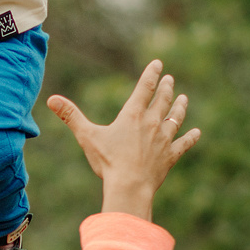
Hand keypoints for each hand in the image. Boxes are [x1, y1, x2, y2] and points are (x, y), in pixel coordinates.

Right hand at [48, 60, 199, 219]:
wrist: (130, 186)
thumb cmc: (108, 161)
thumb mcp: (87, 136)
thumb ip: (70, 116)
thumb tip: (51, 99)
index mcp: (133, 115)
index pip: (145, 88)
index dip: (151, 74)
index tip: (158, 64)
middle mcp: (152, 123)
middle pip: (162, 100)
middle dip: (166, 88)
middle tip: (170, 79)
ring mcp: (163, 139)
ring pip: (175, 118)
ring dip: (180, 107)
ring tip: (183, 97)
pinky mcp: (170, 156)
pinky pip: (183, 144)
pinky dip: (190, 138)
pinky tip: (197, 133)